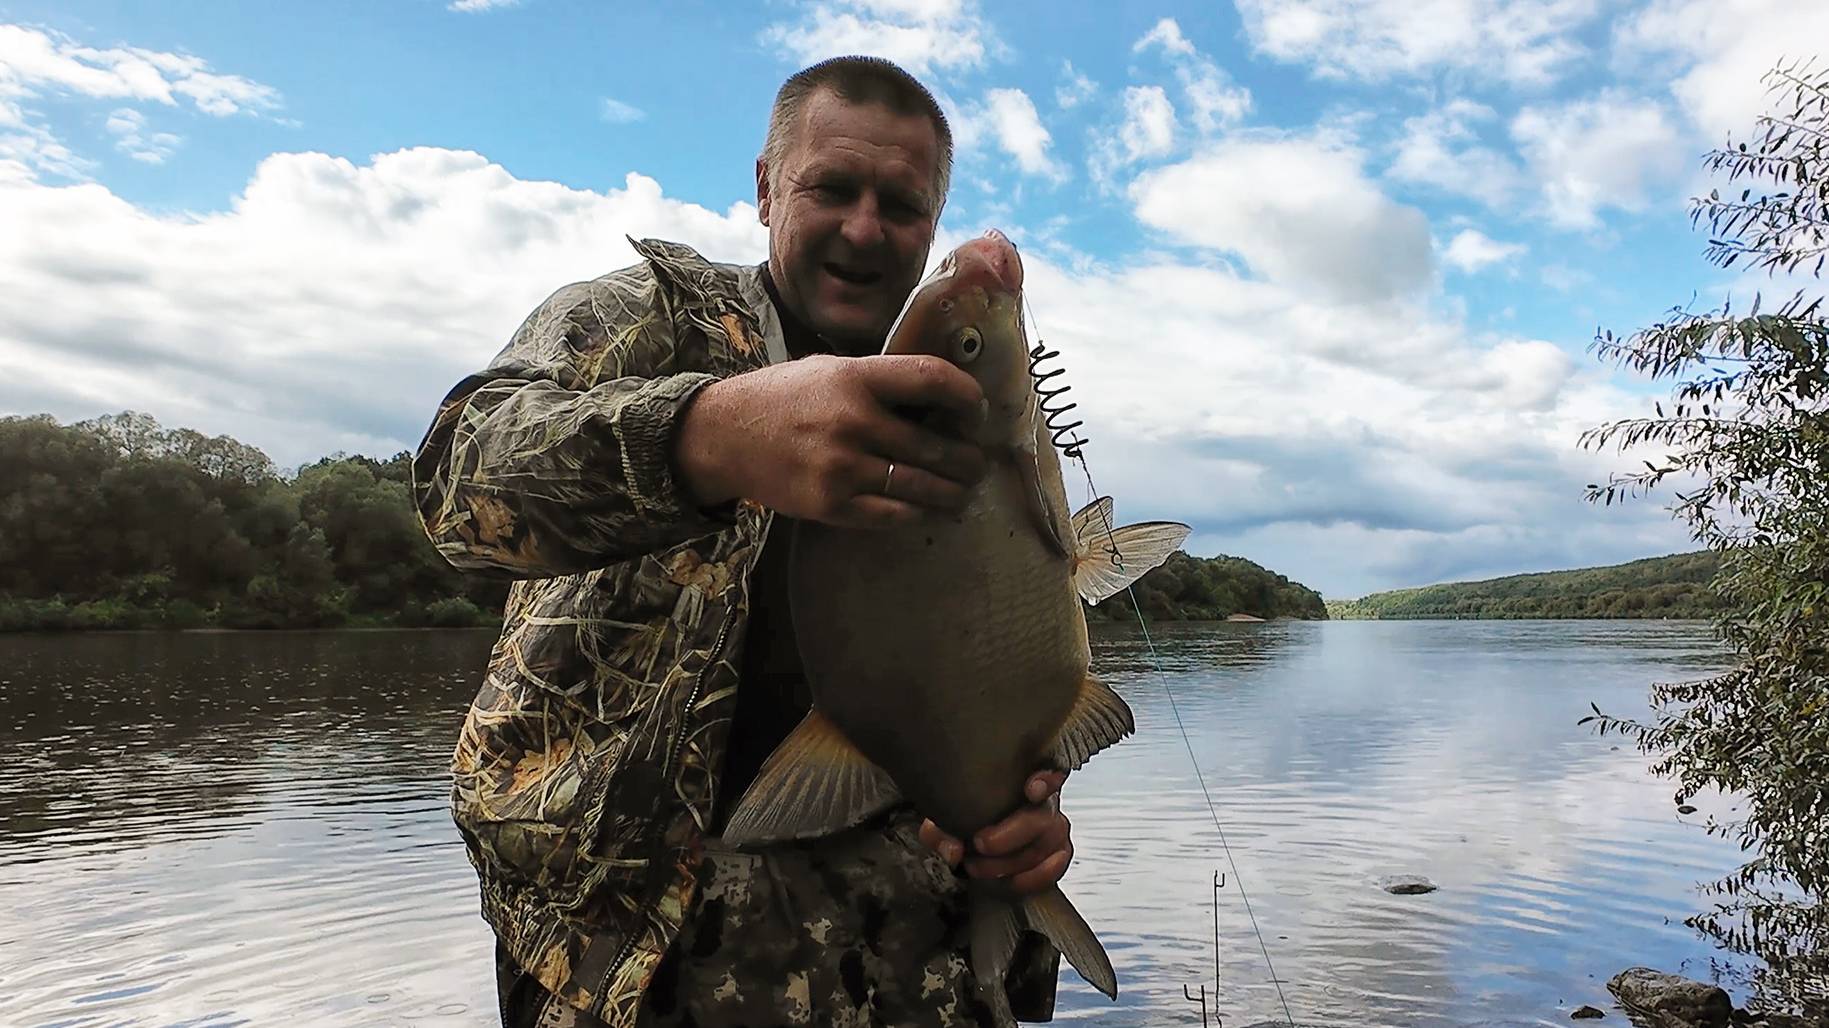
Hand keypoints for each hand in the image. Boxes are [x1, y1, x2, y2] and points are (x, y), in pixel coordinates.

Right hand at [674, 354, 986, 527]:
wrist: (723, 436)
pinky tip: (926, 510)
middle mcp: (852, 421)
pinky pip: (892, 516)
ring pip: (922, 487)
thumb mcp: (831, 370)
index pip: (932, 379)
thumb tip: (942, 397)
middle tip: (977, 464)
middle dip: (968, 460)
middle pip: (937, 445)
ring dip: (952, 493)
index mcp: (856, 378)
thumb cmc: (784, 398)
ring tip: (963, 493)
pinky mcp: (830, 505)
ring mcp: (841, 467)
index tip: (976, 411)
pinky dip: (917, 514)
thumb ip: (880, 381)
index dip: (967, 397)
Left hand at [920, 771, 1071, 894]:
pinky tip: (1010, 881)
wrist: (974, 847)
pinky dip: (1034, 877)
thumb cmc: (965, 822)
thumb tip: (953, 850)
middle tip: (980, 844)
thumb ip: (940, 832)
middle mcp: (1043, 801)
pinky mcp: (1057, 854)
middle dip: (1010, 835)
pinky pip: (1056, 866)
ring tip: (978, 867)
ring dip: (1011, 861)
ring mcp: (1053, 828)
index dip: (1046, 778)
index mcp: (1019, 779)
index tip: (1032, 790)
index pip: (1046, 770)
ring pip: (1047, 844)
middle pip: (1043, 815)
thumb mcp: (943, 821)